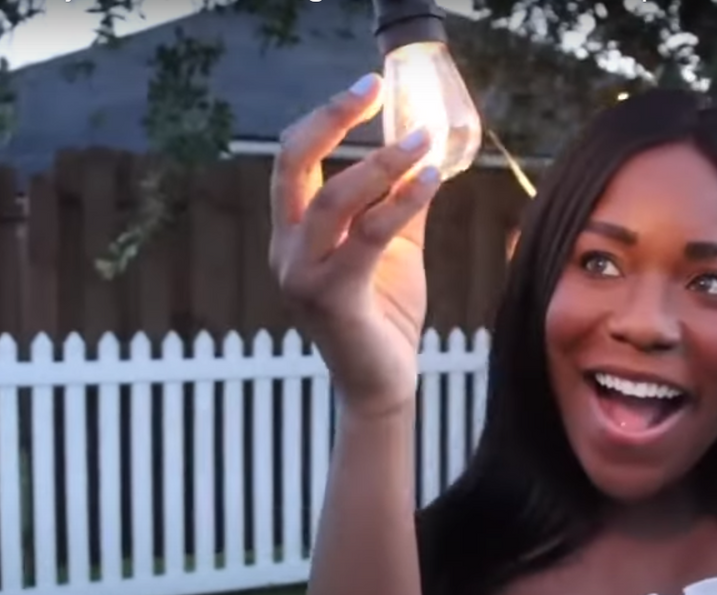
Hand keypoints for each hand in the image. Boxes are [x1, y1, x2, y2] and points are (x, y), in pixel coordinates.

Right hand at [269, 73, 441, 418]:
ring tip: (422, 139)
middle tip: (373, 89)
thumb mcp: (391, 247)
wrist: (383, 385)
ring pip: (334, 198)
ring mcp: (300, 275)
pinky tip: (431, 180)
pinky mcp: (331, 298)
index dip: (325, 117)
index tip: (368, 87)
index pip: (293, 159)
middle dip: (332, 119)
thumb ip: (397, 201)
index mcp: (292, 233)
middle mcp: (285, 249)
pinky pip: (367, 236)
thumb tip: (422, 149)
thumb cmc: (385, 316)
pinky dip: (402, 202)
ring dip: (381, 162)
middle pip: (292, 163)